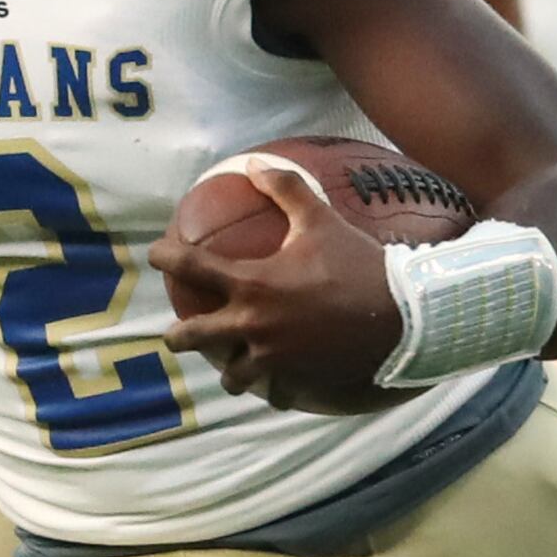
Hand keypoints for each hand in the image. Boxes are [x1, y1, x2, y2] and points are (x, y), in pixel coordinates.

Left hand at [147, 161, 407, 414]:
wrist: (402, 316)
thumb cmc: (360, 264)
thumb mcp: (321, 220)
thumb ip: (285, 190)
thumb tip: (254, 164)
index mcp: (251, 284)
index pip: (191, 268)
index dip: (164, 258)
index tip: (154, 255)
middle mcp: (252, 325)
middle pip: (192, 337)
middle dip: (179, 335)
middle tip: (178, 331)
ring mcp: (271, 359)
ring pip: (231, 375)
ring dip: (228, 369)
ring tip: (230, 363)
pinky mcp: (295, 381)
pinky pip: (273, 392)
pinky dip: (272, 388)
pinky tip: (274, 385)